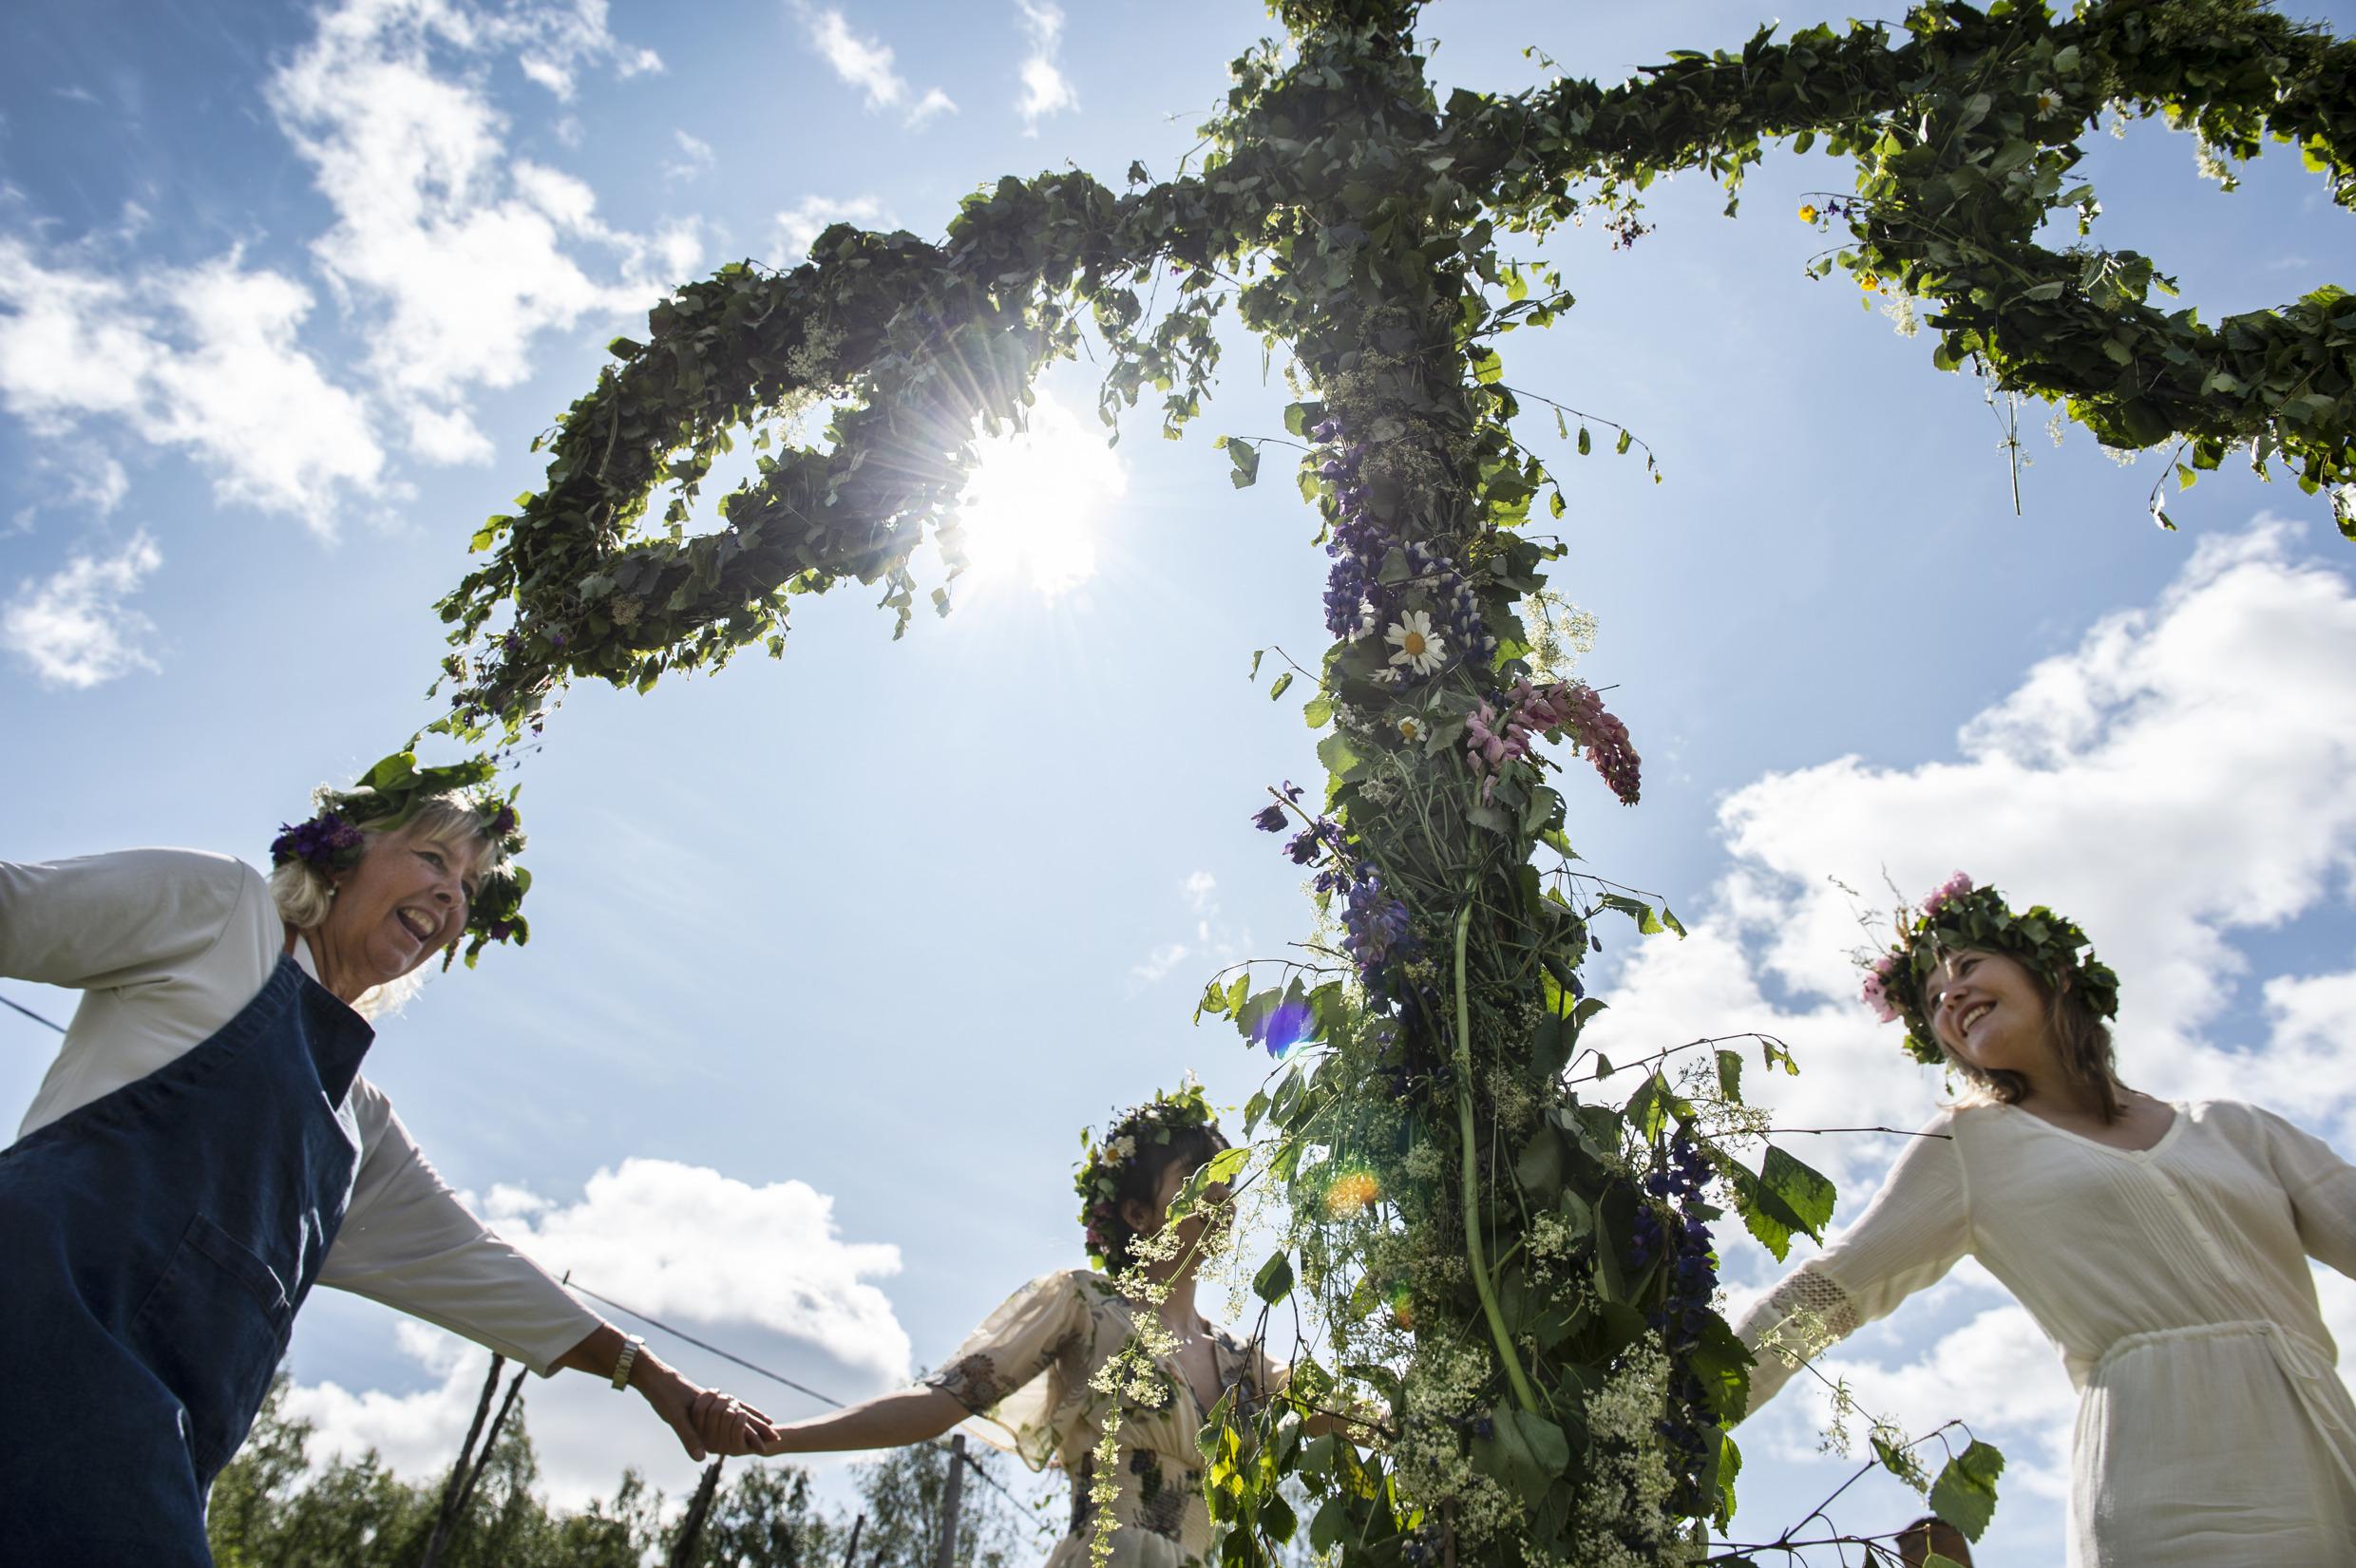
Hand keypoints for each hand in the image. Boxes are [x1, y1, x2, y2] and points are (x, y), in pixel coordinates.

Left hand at [634, 1354, 778, 1459]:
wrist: (655, 1373)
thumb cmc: (664, 1395)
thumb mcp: (675, 1418)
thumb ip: (690, 1437)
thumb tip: (703, 1458)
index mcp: (714, 1406)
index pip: (741, 1421)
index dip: (754, 1434)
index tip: (768, 1445)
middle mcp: (716, 1399)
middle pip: (745, 1412)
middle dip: (760, 1425)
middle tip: (775, 1435)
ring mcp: (711, 1396)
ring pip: (738, 1405)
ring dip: (752, 1415)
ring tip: (764, 1421)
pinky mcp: (703, 1394)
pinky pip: (726, 1402)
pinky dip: (735, 1407)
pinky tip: (733, 1409)